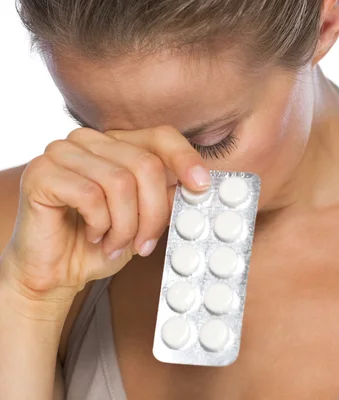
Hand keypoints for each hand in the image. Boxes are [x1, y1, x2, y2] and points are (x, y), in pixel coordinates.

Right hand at [1, 125, 208, 302]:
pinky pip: (89, 195)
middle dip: (153, 213)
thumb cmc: (103, 243)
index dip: (185, 159)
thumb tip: (198, 185)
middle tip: (145, 243)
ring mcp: (62, 152)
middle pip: (145, 164)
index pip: (161, 136)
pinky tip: (93, 235)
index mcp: (117, 144)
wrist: (57, 273)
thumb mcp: (146, 218)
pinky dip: (100, 224)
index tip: (201, 186)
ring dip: (125, 225)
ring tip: (116, 243)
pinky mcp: (41, 173)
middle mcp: (89, 140)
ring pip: (119, 182)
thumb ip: (166, 195)